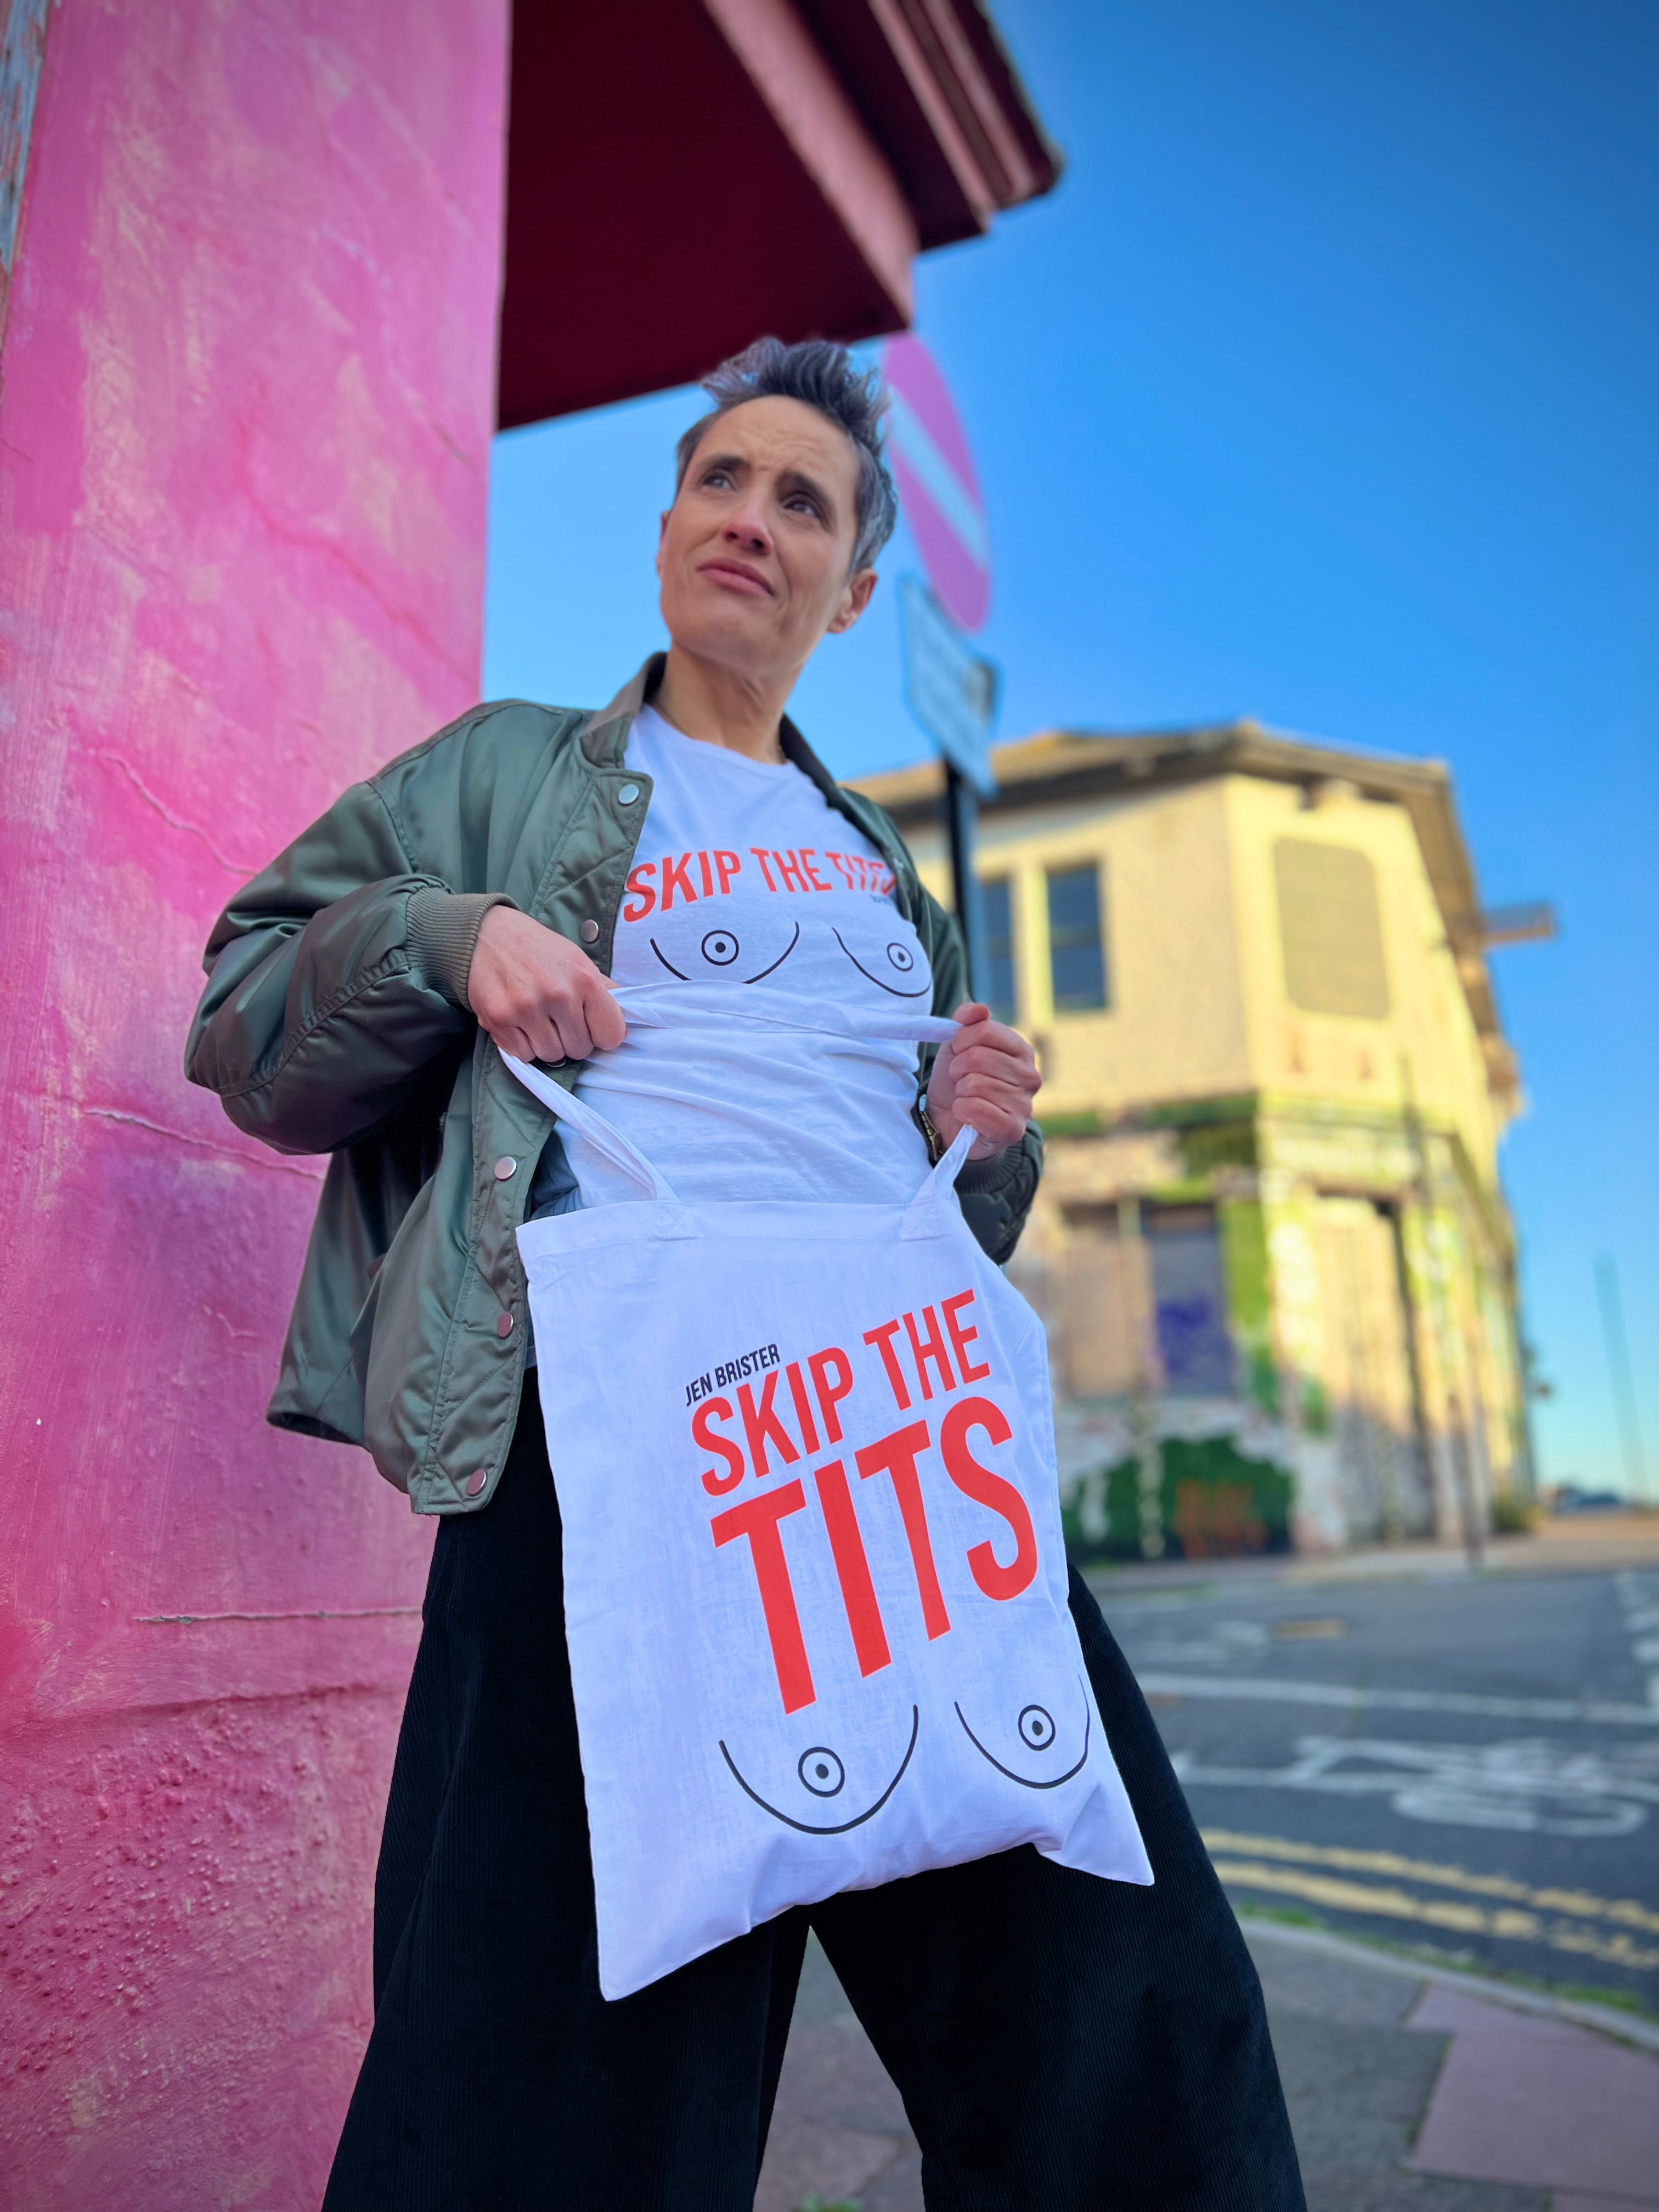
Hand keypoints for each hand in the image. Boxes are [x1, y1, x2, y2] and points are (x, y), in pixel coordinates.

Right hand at [467, 907, 626, 1062]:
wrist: (487, 935)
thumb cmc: (538, 950)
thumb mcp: (578, 960)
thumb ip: (602, 989)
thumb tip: (629, 1014)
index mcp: (585, 980)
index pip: (611, 1035)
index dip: (602, 1035)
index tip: (590, 1027)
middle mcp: (558, 995)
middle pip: (580, 1049)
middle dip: (572, 1039)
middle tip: (559, 1020)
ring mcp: (526, 1009)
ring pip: (551, 1055)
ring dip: (547, 1044)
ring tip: (538, 1020)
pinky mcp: (499, 1020)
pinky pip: (523, 1055)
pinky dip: (523, 1046)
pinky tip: (520, 1024)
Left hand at [926, 1002, 1040, 1160]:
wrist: (947, 1122)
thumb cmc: (957, 1081)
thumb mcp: (957, 1045)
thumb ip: (967, 1021)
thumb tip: (978, 1009)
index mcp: (1022, 1050)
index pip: (986, 1030)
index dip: (961, 1041)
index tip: (958, 1053)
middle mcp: (1031, 1076)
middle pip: (978, 1057)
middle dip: (957, 1069)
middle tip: (960, 1080)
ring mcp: (1025, 1104)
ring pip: (975, 1084)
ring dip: (960, 1091)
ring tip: (966, 1098)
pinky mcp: (1013, 1129)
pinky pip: (975, 1108)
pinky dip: (961, 1110)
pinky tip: (967, 1115)